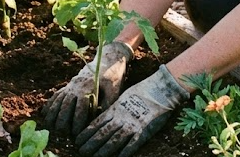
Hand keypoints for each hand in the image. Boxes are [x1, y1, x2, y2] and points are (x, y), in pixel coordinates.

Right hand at [42, 41, 132, 133]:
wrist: (107, 59)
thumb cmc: (113, 75)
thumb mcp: (114, 89)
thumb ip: (108, 103)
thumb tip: (100, 119)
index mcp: (88, 87)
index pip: (80, 107)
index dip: (77, 120)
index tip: (76, 133)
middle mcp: (77, 86)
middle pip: (65, 104)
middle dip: (62, 119)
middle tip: (62, 133)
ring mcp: (71, 85)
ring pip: (58, 100)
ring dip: (53, 113)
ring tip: (50, 126)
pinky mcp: (69, 85)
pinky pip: (57, 95)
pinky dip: (50, 104)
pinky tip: (45, 114)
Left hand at [75, 64, 189, 156]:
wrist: (161, 89)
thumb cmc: (143, 90)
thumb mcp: (124, 96)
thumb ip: (114, 108)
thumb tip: (105, 115)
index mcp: (116, 108)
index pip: (97, 123)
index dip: (86, 132)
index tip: (77, 139)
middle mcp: (121, 118)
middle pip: (102, 133)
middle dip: (90, 143)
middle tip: (81, 150)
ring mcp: (132, 125)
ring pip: (114, 140)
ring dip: (103, 150)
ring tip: (94, 156)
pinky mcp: (144, 131)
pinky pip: (132, 144)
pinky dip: (124, 151)